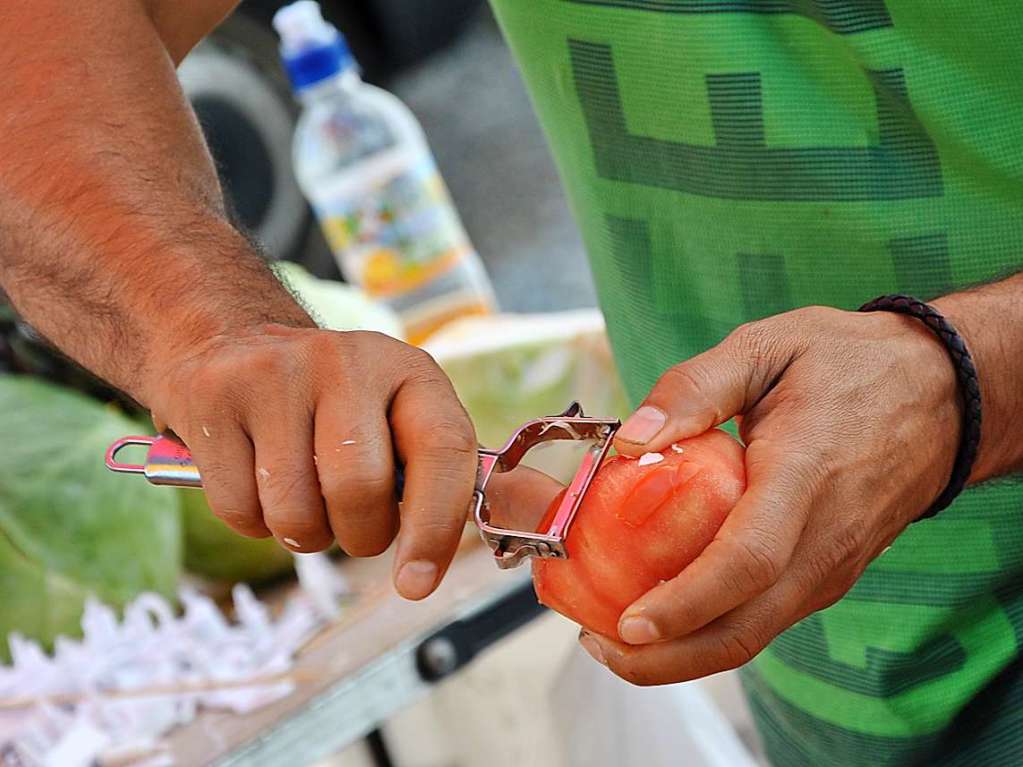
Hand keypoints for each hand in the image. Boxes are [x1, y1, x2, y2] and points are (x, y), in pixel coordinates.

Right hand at [144, 324, 477, 600]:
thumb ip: (423, 475)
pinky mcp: (214, 397)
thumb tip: (423, 566)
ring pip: (293, 512)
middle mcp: (345, 361)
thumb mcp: (390, 415)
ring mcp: (275, 375)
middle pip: (359, 489)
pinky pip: (239, 510)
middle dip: (359, 535)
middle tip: (353, 524)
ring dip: (304, 534)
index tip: (416, 583)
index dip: (436, 526)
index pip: (444, 448)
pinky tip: (256, 480)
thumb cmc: (329, 404)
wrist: (229, 341)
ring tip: (304, 497)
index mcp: (407, 369)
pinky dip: (253, 522)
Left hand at [578, 306, 961, 684]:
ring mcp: (831, 566)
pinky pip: (765, 617)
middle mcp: (824, 539)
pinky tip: (664, 610)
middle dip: (667, 658)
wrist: (941, 395)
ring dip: (683, 652)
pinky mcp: (828, 575)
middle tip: (598, 645)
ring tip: (613, 638)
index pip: (747, 560)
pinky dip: (710, 629)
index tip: (627, 623)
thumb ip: (695, 387)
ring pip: (754, 635)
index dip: (685, 602)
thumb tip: (631, 439)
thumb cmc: (849, 364)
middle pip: (745, 627)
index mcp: (805, 475)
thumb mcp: (768, 347)